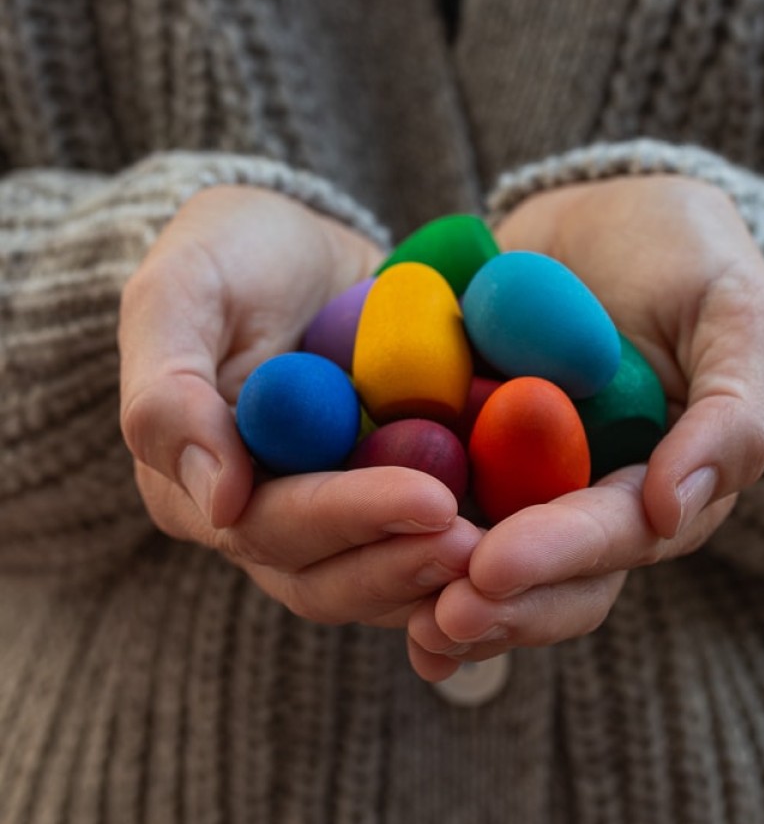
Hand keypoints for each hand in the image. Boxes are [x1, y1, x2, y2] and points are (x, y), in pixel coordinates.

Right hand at [119, 186, 480, 626]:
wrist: (300, 245)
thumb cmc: (231, 254)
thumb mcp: (181, 291)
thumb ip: (170, 391)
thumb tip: (219, 502)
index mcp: (199, 484)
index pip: (271, 527)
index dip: (351, 519)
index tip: (430, 500)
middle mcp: (262, 518)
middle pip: (330, 576)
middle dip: (407, 563)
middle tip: (487, 544)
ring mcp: (331, 514)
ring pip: (381, 578)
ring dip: (445, 574)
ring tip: (519, 549)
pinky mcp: (388, 498)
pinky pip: (427, 540)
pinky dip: (474, 541)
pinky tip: (534, 529)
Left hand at [406, 175, 763, 678]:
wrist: (601, 209)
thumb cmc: (686, 252)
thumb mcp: (735, 311)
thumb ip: (732, 410)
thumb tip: (673, 512)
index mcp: (661, 482)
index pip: (617, 535)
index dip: (560, 557)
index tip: (494, 566)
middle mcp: (588, 498)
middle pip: (551, 578)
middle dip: (498, 603)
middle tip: (437, 617)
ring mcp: (520, 479)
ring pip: (485, 560)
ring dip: (442, 596)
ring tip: (402, 622)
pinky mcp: (460, 448)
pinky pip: (425, 499)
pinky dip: (392, 538)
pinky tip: (350, 565)